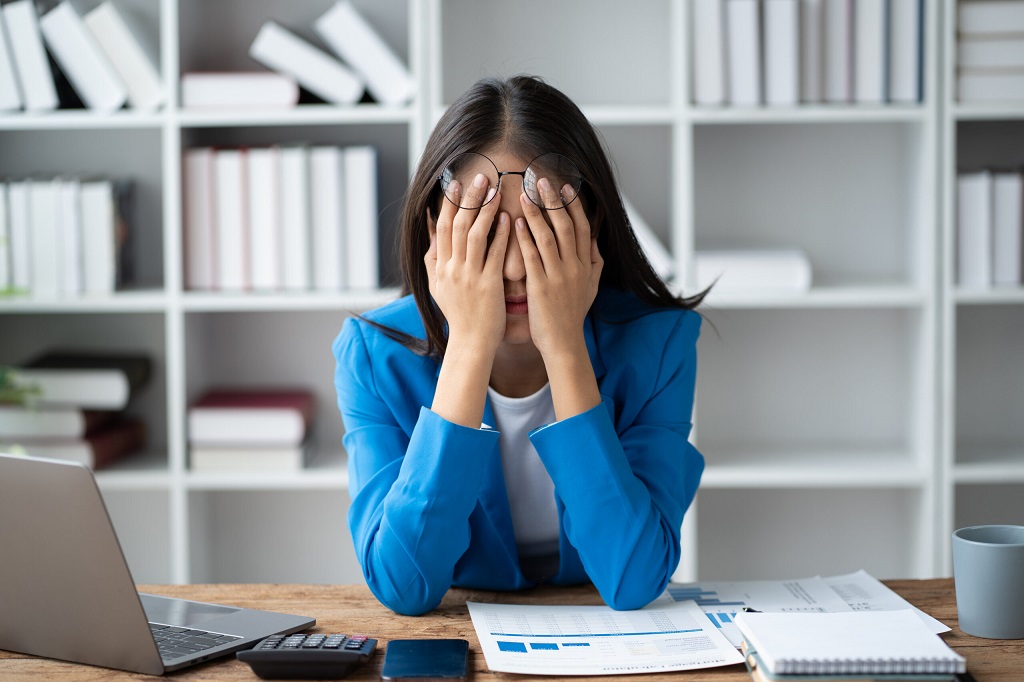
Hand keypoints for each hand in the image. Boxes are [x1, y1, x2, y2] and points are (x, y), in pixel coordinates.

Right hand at [425, 173, 510, 354]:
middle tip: (479, 177)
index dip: (448, 202)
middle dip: (468, 198)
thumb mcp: (437, 285)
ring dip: (485, 209)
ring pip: (475, 234)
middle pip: (458, 225)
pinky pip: (494, 254)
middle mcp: (452, 268)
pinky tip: (508, 217)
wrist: (470, 343)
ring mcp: (469, 276)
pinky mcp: (488, 284)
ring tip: (494, 190)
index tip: (455, 182)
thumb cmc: (459, 314)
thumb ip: (433, 257)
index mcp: (440, 267)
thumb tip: (431, 230)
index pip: (442, 227)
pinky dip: (500, 234)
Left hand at [514, 179, 603, 359]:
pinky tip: (514, 222)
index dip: (574, 205)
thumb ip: (595, 262)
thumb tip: (595, 241)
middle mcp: (575, 267)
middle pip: (565, 226)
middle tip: (541, 180)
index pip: (582, 227)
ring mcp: (558, 277)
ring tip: (525, 194)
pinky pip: (532, 257)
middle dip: (553, 201)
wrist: (563, 343)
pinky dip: (524, 238)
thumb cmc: (572, 315)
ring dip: (536, 213)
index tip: (564, 186)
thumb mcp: (591, 287)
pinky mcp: (541, 287)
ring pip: (548, 237)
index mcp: (586, 265)